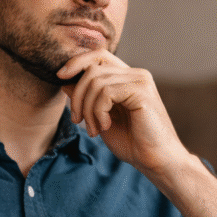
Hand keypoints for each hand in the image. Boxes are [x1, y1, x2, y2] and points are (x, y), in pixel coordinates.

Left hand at [57, 51, 189, 174]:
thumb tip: (65, 81)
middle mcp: (137, 74)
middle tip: (78, 121)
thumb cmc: (133, 143)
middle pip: (93, 67)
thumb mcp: (101, 118)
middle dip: (78, 95)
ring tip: (94, 130)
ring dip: (87, 109)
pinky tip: (105, 126)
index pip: (98, 56)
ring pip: (96, 81)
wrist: (156, 161)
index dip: (76, 62)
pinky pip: (106, 92)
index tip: (60, 77)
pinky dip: (98, 111)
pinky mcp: (142, 91)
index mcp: (129, 77)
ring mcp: (141, 81)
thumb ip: (87, 98)